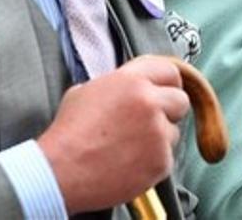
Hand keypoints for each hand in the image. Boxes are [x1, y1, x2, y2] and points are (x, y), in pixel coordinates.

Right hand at [38, 55, 190, 213]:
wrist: (61, 170)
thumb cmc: (69, 133)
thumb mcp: (88, 90)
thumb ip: (118, 84)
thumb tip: (131, 87)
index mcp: (131, 80)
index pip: (169, 71)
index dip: (168, 82)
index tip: (166, 91)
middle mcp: (149, 102)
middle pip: (180, 100)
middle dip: (169, 111)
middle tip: (150, 122)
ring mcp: (158, 132)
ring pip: (173, 132)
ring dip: (159, 139)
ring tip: (129, 147)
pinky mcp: (160, 161)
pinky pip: (166, 158)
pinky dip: (152, 162)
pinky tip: (128, 163)